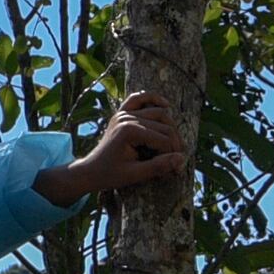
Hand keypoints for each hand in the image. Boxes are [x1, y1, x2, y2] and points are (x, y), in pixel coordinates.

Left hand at [41, 88, 188, 208]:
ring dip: (170, 128)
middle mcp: (127, 117)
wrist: (91, 170)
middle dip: (174, 144)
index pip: (164, 139)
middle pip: (165, 126)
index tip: (176, 171)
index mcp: (129, 131)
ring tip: (174, 146)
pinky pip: (138, 99)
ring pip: (158, 113)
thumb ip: (158, 166)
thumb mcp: (135, 175)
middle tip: (177, 161)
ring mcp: (123, 113)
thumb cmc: (110, 175)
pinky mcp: (121, 112)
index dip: (173, 155)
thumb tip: (182, 159)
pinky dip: (153, 99)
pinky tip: (166, 105)